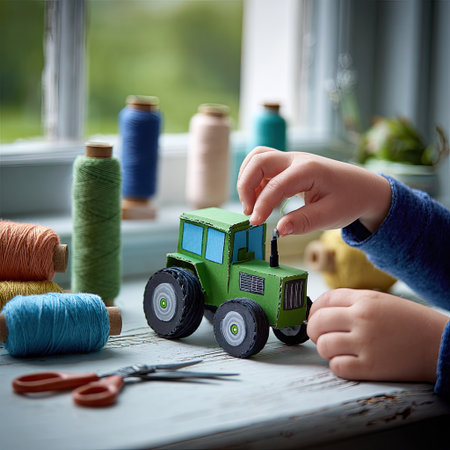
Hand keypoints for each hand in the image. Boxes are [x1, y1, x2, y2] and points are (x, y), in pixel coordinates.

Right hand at [237, 147, 391, 234]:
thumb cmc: (350, 200)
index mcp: (308, 170)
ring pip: (257, 158)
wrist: (364, 188)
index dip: (261, 206)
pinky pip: (263, 165)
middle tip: (249, 212)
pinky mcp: (288, 165)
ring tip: (251, 205)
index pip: (274, 185)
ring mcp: (291, 159)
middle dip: (245, 186)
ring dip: (247, 179)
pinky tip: (259, 199)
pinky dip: (254, 179)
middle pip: (258, 161)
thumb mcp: (330, 216)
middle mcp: (296, 159)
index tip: (256, 224)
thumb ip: (303, 222)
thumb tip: (278, 230)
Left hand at [307, 289, 448, 382]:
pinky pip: (336, 366)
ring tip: (338, 349)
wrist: (438, 344)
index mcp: (364, 300)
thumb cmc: (409, 322)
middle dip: (314, 331)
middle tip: (320, 336)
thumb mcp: (380, 300)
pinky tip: (348, 362)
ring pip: (323, 346)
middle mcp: (362, 319)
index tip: (314, 318)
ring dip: (326, 349)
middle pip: (317, 323)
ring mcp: (365, 343)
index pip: (323, 300)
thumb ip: (351, 302)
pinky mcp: (370, 367)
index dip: (313, 310)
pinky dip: (337, 365)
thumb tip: (320, 310)